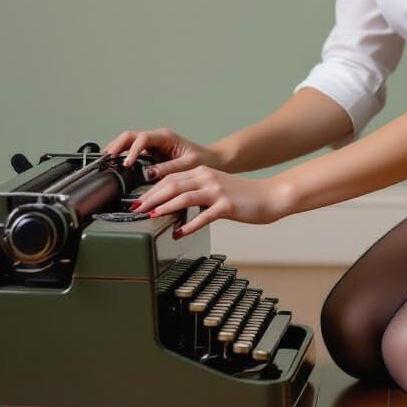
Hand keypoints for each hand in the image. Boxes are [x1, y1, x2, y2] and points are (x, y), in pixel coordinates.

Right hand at [101, 126, 224, 181]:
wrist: (210, 160)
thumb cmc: (202, 160)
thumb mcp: (188, 165)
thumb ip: (169, 168)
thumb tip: (148, 173)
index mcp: (165, 137)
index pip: (143, 139)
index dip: (132, 150)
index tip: (127, 163)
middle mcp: (157, 138)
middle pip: (130, 136)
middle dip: (117, 145)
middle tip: (107, 159)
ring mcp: (152, 144)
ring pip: (128, 141)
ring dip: (116, 148)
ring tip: (105, 161)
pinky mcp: (150, 152)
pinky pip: (132, 150)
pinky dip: (121, 154)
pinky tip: (114, 163)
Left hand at [130, 166, 286, 235]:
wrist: (270, 196)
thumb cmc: (244, 196)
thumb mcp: (217, 188)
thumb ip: (196, 192)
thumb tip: (173, 205)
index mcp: (203, 173)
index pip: (170, 178)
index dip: (151, 190)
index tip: (137, 201)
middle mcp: (208, 178)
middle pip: (172, 185)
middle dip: (151, 198)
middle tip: (135, 210)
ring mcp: (217, 191)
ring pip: (183, 196)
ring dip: (164, 207)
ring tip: (151, 217)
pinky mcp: (226, 206)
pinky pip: (203, 216)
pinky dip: (188, 225)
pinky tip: (178, 233)